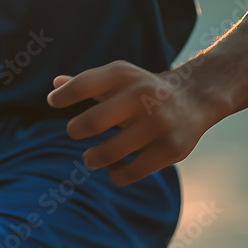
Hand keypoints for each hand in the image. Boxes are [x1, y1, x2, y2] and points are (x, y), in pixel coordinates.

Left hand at [46, 60, 219, 184]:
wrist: (194, 98)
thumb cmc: (143, 89)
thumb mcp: (118, 78)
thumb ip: (87, 83)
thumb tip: (55, 84)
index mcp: (125, 74)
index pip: (83, 84)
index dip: (63, 96)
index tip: (53, 102)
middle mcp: (143, 95)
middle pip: (93, 122)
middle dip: (75, 130)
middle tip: (74, 132)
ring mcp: (159, 124)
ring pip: (108, 153)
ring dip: (92, 158)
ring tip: (91, 158)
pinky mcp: (171, 150)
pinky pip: (128, 173)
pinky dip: (115, 173)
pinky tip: (116, 166)